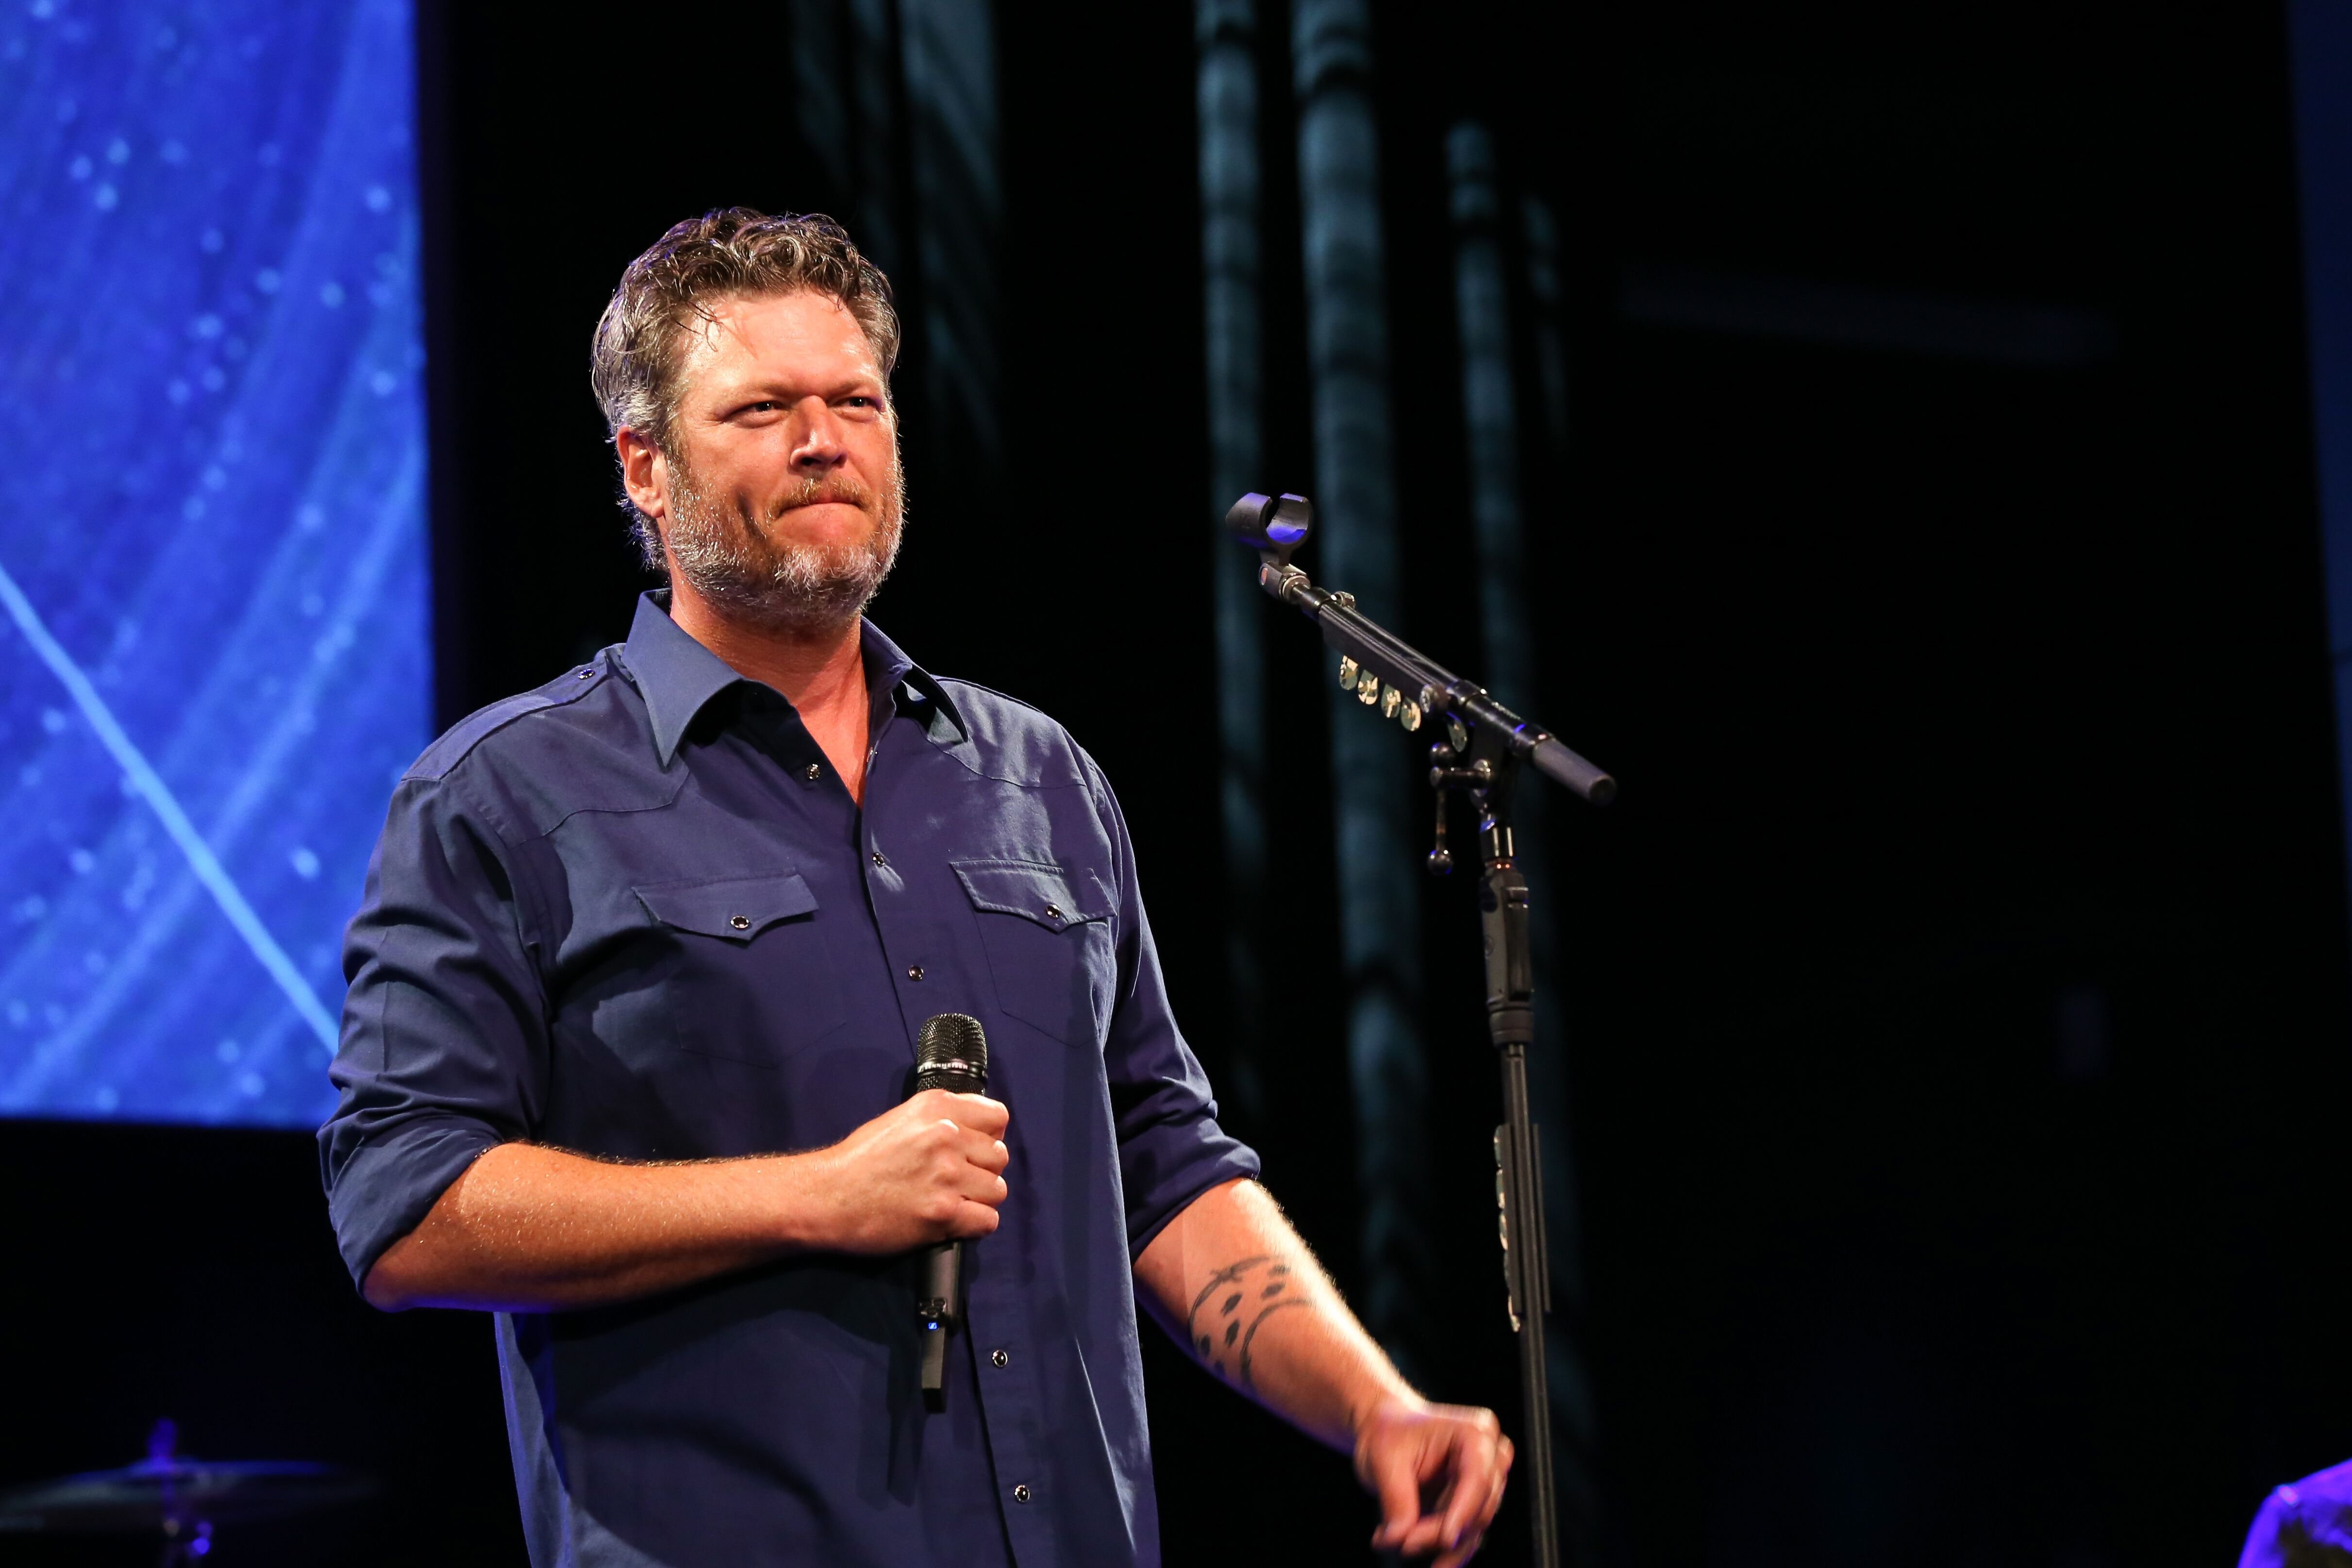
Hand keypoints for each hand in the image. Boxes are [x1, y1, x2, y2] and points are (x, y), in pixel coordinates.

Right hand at [797, 1089, 1009, 1253]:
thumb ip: (943, 1117)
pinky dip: (974, 1225)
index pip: (998, 1117)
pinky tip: (953, 1221)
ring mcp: (947, 1176)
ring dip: (980, 1199)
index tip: (974, 1150)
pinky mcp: (943, 1213)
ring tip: (953, 1201)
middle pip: (1000, 1156)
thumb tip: (980, 1128)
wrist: (828, 1196)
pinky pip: (988, 1221)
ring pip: (998, 1190)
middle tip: (958, 1181)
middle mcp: (947, 1136)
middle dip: (983, 1170)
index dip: (989, 1136)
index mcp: (938, 1108)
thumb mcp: (902, 1118)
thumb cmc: (860, 1159)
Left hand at [1354, 1396, 1513, 1566]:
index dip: (1463, 1511)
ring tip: (1402, 1546)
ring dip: (1441, 1548)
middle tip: (1404, 1543)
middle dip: (1440, 1532)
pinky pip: (1466, 1536)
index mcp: (1473, 1433)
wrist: (1384, 1430)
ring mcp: (1483, 1484)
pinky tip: (1418, 1554)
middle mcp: (1488, 1458)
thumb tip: (1398, 1540)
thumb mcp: (1384, 1459)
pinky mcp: (1471, 1505)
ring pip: (1473, 1528)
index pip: (1478, 1478)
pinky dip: (1444, 1551)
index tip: (1445, 1539)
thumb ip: (1395, 1500)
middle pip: (1477, 1509)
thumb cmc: (1387, 1433)